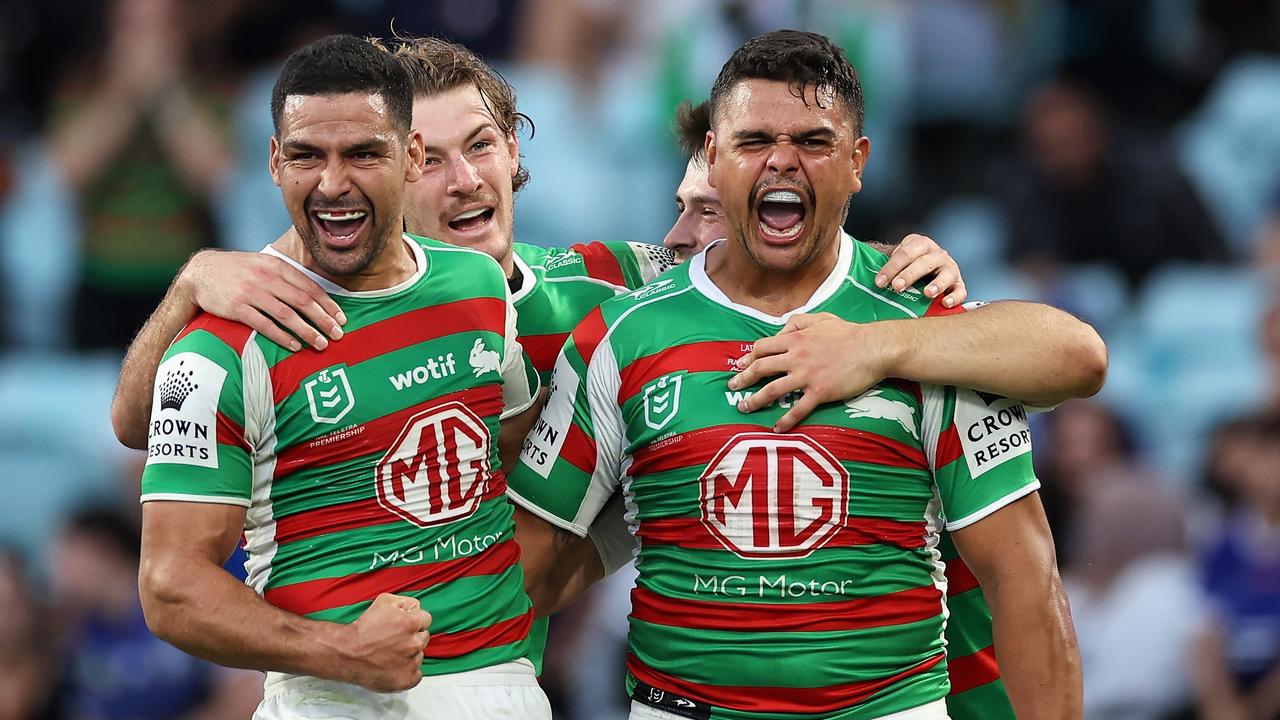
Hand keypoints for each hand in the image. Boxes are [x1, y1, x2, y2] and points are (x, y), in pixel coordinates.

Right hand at [176, 249, 344, 350]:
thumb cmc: (238, 271)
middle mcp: (266, 278)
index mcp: (276, 266)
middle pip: (303, 302)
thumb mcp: (263, 264)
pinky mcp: (237, 308)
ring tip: (321, 344)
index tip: (342, 319)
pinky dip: (282, 336)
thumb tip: (314, 293)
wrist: (200, 273)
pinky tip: (295, 345)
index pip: (310, 287)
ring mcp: (252, 293)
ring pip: (287, 315)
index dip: (328, 305)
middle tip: (338, 335)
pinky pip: (264, 325)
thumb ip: (286, 276)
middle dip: (324, 320)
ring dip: (307, 331)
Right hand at [339, 593, 431, 691]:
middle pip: (424, 638)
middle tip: (394, 640)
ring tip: (390, 653)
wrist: (346, 653)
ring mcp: (411, 663)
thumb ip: (405, 602)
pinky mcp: (407, 679)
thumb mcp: (384, 601)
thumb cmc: (362, 628)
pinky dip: (407, 671)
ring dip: (409, 654)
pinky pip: (416, 674)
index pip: (426, 619)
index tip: (403, 626)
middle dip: (412, 637)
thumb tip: (415, 608)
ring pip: (419, 655)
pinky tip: (394, 666)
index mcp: (411, 623)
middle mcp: (414, 643)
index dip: (413, 621)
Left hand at [729, 313, 897, 431]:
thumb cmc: (849, 333)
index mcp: (794, 339)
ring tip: (744, 407)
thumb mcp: (821, 318)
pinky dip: (785, 420)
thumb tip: (781, 330)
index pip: (762, 348)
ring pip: (772, 390)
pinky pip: (797, 409)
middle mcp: (795, 357)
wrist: (873, 348)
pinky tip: (777, 428)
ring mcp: (806, 376)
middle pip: (760, 368)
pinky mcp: (819, 392)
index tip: (740, 366)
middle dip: (742, 379)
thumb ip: (798, 322)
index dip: (748, 357)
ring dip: (754, 400)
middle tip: (732, 387)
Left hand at [875, 234, 966, 307]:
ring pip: (946, 274)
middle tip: (897, 287)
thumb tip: (853, 268)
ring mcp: (949, 268)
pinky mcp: (958, 283)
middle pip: (924, 262)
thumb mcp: (895, 260)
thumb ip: (879, 261)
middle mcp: (936, 253)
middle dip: (910, 275)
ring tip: (927, 294)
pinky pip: (960, 290)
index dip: (891, 267)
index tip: (879, 282)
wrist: (927, 269)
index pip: (905, 253)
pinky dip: (955, 297)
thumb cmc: (905, 267)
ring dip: (937, 284)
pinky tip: (945, 303)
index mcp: (919, 244)